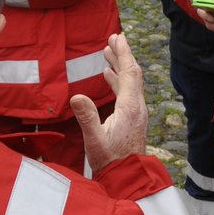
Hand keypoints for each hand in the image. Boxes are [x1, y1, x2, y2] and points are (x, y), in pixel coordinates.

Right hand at [70, 33, 147, 172]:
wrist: (127, 178)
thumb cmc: (110, 161)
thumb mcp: (94, 140)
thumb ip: (87, 118)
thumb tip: (76, 96)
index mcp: (130, 107)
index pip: (129, 73)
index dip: (123, 53)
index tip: (117, 36)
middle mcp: (137, 107)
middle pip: (133, 73)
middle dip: (123, 54)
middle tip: (114, 38)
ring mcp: (136, 113)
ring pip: (130, 82)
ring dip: (119, 66)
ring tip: (108, 52)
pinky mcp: (133, 119)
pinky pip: (127, 92)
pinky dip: (118, 80)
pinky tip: (108, 76)